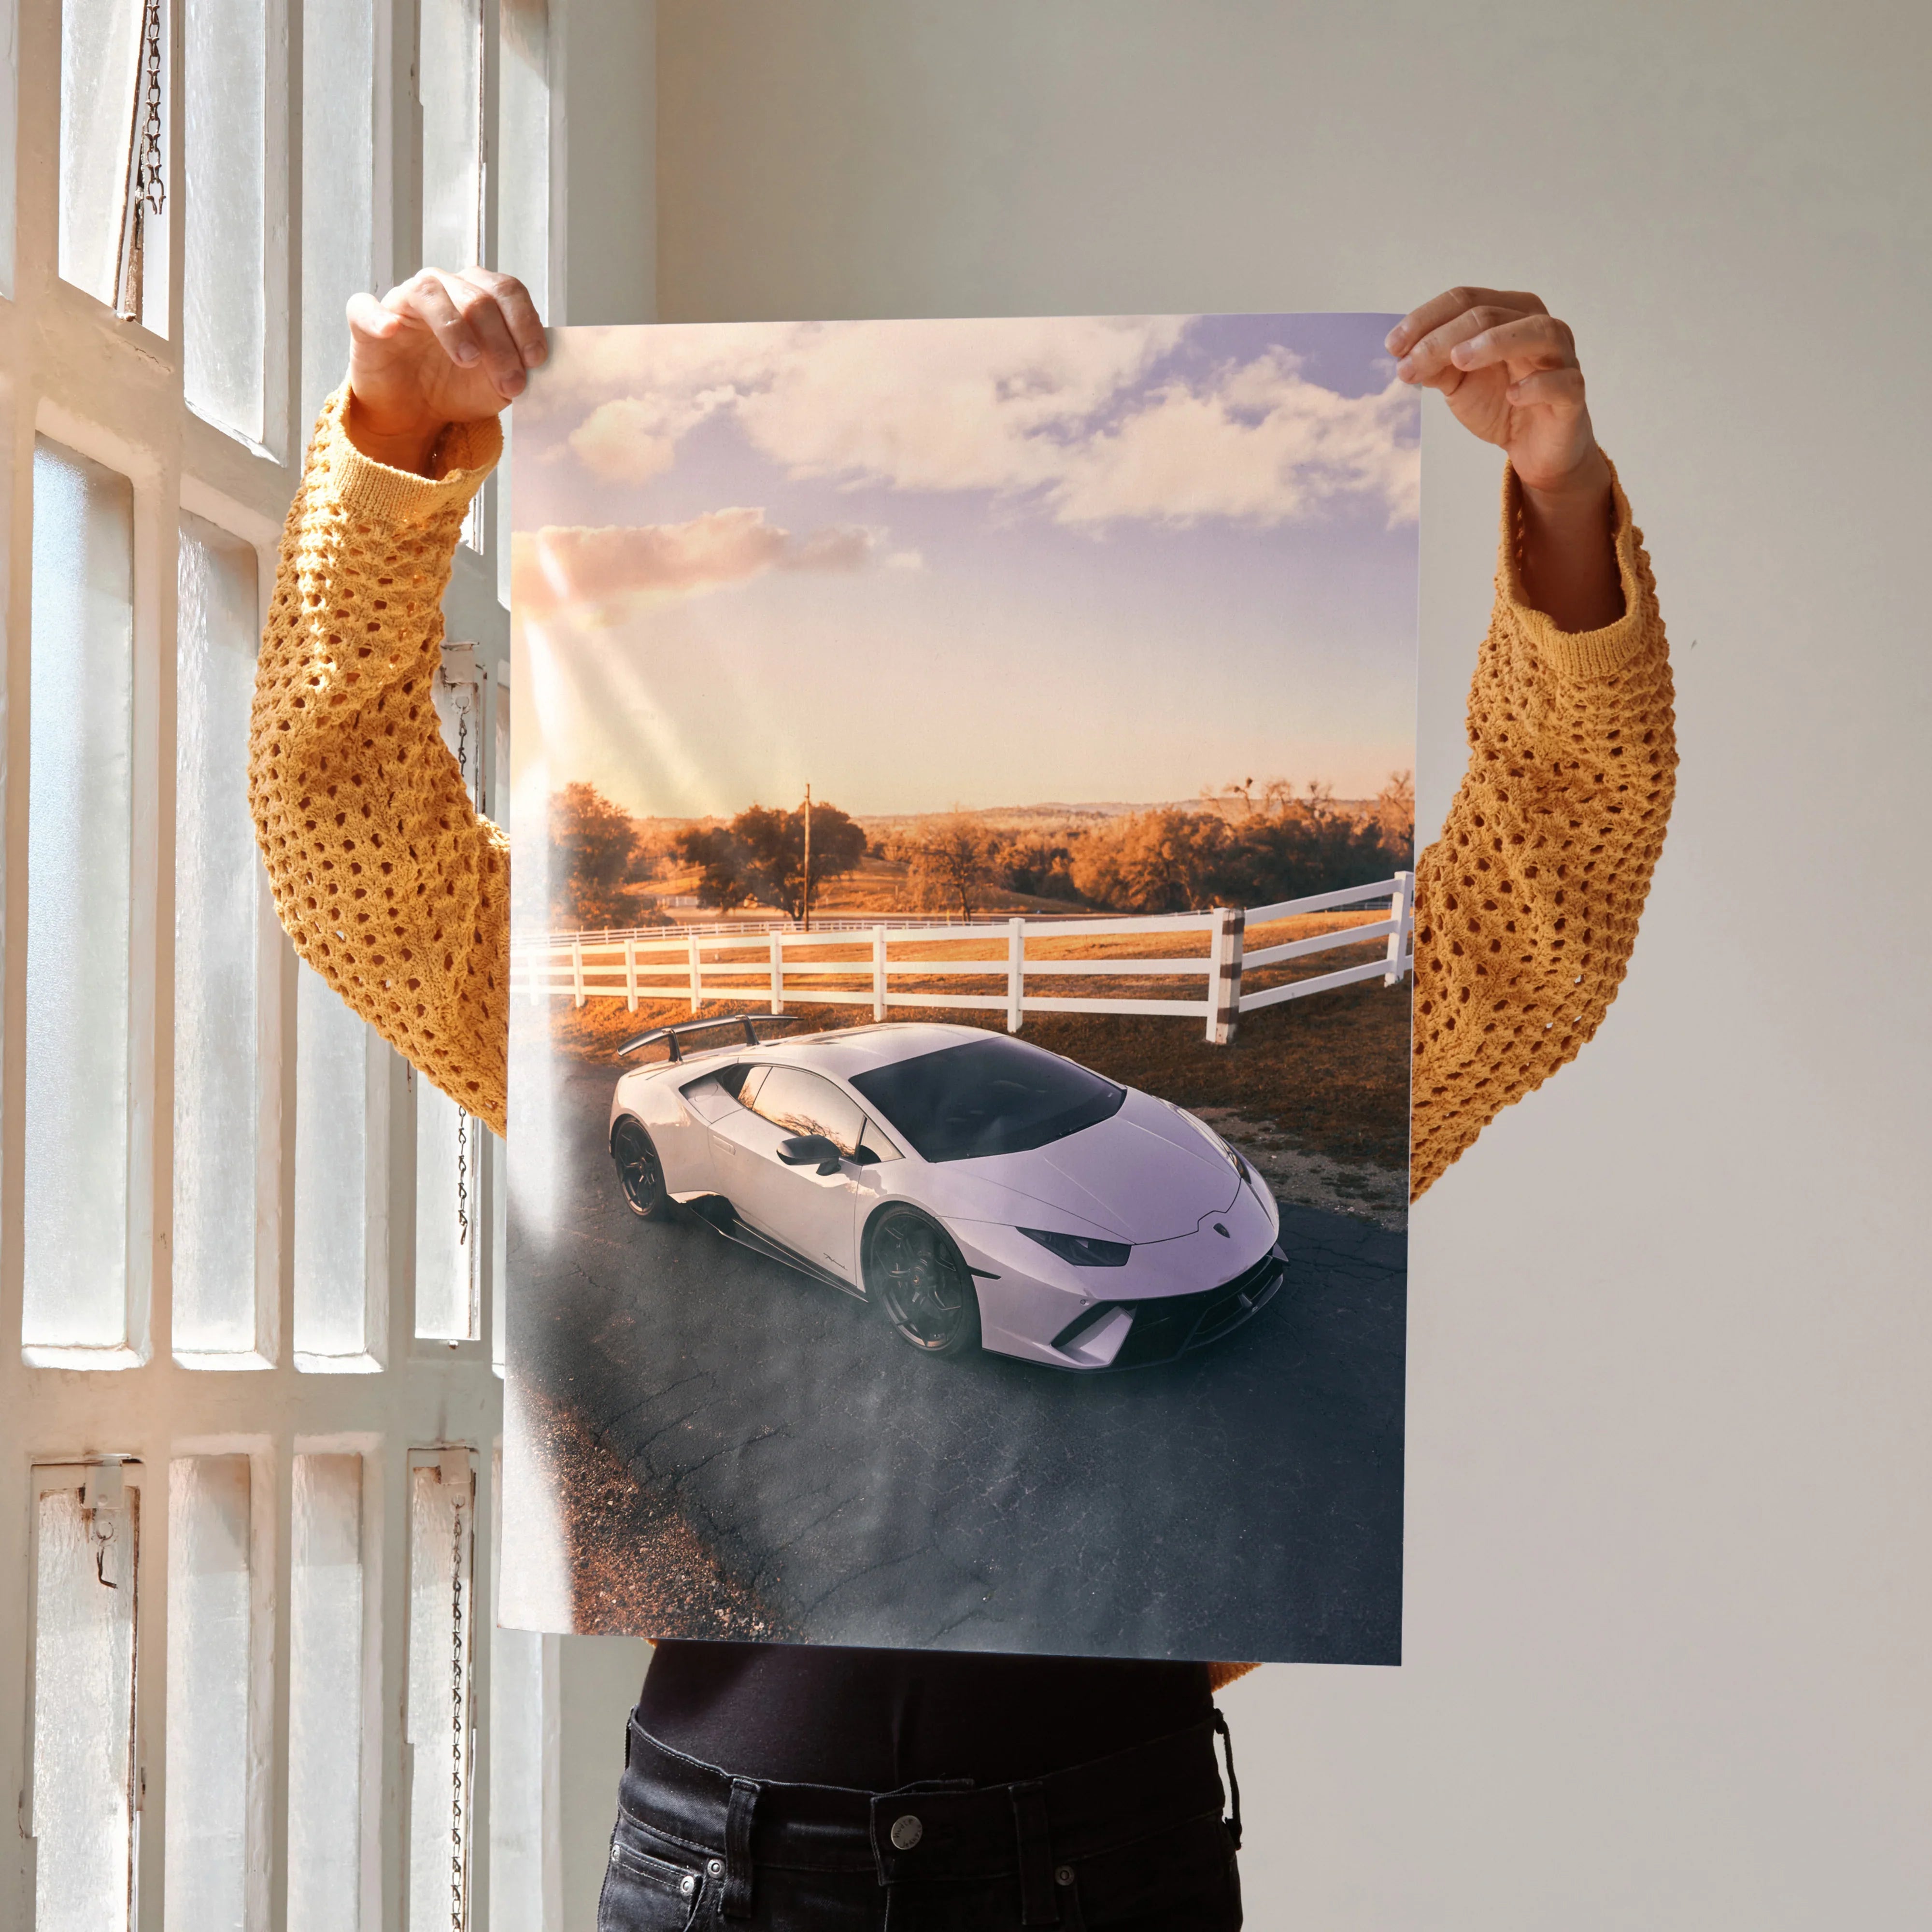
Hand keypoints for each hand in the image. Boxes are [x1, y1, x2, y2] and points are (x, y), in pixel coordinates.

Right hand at [344, 268, 546, 474]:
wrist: (415, 412)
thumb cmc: (458, 387)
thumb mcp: (498, 383)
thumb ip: (519, 368)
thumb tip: (542, 364)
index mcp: (479, 295)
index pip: (507, 291)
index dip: (525, 323)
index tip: (535, 360)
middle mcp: (444, 288)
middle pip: (476, 297)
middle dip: (500, 342)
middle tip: (510, 383)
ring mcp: (404, 301)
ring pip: (430, 293)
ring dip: (454, 326)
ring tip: (468, 360)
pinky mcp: (367, 321)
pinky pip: (365, 308)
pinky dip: (378, 317)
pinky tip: (391, 331)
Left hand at [1389, 287, 1621, 629]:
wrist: (1534, 448)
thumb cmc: (1500, 403)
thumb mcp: (1458, 382)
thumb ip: (1436, 365)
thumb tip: (1405, 355)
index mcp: (1509, 313)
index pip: (1466, 300)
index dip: (1426, 319)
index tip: (1392, 347)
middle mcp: (1538, 326)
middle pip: (1490, 314)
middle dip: (1443, 338)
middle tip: (1409, 364)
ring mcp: (1561, 357)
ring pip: (1536, 332)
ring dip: (1494, 342)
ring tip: (1458, 360)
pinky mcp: (1573, 394)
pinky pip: (1562, 382)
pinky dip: (1537, 384)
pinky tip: (1512, 394)